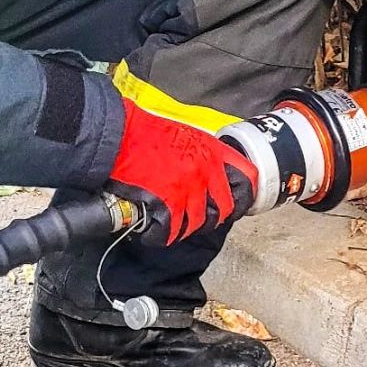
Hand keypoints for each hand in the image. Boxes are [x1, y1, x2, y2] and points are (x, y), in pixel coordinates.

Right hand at [107, 98, 256, 244]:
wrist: (120, 134)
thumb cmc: (147, 132)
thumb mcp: (188, 135)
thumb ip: (204, 155)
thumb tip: (210, 174)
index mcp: (214, 154)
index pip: (246, 177)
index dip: (242, 193)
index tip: (236, 202)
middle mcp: (206, 173)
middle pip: (223, 209)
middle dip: (211, 218)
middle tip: (198, 219)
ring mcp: (188, 190)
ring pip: (198, 222)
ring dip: (185, 227)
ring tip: (173, 225)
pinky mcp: (166, 204)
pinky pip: (172, 230)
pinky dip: (163, 234)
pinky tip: (156, 231)